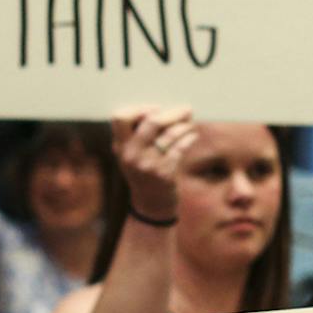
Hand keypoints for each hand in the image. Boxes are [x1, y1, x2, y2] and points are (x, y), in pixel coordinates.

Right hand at [112, 105, 195, 222]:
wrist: (151, 204)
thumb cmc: (144, 171)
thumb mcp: (131, 154)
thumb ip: (138, 133)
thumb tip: (164, 107)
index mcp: (120, 146)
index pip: (120, 117)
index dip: (140, 108)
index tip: (156, 109)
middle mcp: (131, 154)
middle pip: (152, 121)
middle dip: (173, 112)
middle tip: (186, 109)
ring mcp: (147, 165)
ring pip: (170, 134)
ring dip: (185, 125)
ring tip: (190, 123)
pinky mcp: (164, 174)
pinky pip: (180, 148)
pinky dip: (189, 137)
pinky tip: (192, 135)